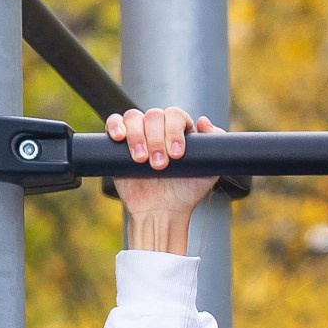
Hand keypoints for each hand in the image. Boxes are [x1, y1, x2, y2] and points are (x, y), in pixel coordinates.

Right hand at [106, 106, 218, 250]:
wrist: (162, 212)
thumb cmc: (186, 193)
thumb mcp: (208, 171)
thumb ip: (214, 145)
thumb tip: (203, 121)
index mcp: (180, 130)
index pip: (175, 115)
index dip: (174, 130)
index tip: (177, 154)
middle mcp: (159, 128)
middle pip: (154, 115)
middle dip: (156, 140)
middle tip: (160, 165)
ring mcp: (138, 133)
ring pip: (134, 117)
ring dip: (137, 136)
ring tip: (141, 160)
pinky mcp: (119, 142)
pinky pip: (114, 122)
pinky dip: (115, 125)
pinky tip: (119, 137)